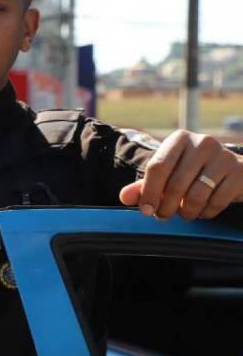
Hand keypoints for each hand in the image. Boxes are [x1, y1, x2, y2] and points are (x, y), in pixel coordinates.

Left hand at [120, 130, 242, 219]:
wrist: (230, 169)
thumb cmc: (191, 171)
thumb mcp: (167, 175)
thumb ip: (144, 185)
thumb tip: (124, 197)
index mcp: (179, 139)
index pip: (157, 167)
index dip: (149, 192)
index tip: (146, 210)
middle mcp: (203, 143)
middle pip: (176, 184)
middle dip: (166, 207)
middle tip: (163, 216)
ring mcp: (224, 157)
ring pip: (196, 196)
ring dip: (186, 212)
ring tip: (183, 213)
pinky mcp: (239, 172)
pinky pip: (216, 202)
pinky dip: (206, 213)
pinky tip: (202, 210)